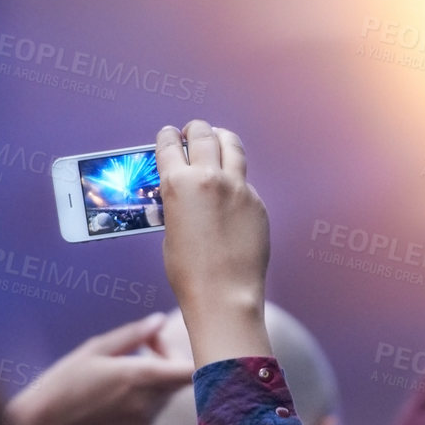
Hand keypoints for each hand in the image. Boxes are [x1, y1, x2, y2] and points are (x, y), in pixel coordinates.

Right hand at [7, 313, 195, 424]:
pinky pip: (153, 414)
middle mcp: (148, 403)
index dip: (190, 356)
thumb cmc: (64, 380)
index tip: (170, 346)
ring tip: (121, 375)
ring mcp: (144, 423)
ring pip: (166, 397)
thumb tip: (160, 320)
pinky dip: (144, 403)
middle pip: (179, 380)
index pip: (191, 371)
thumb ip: (134, 334)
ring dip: (155, 383)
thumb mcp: (95, 348)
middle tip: (142, 349)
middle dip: (167, 362)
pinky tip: (114, 399)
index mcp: (141, 376)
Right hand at [156, 120, 273, 366]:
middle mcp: (209, 178)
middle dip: (195, 130)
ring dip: (221, 139)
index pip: (170, 145)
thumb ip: (178, 202)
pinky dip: (235, 178)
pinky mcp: (256, 202)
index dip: (168, 137)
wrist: (224, 294)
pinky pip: (245, 181)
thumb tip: (184, 189)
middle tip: (193, 132)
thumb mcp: (171, 229)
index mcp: (178, 184)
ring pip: (232, 146)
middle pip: (203, 135)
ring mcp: (237, 188)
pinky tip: (231, 189)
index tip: (169, 134)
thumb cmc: (189, 271)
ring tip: (218, 139)